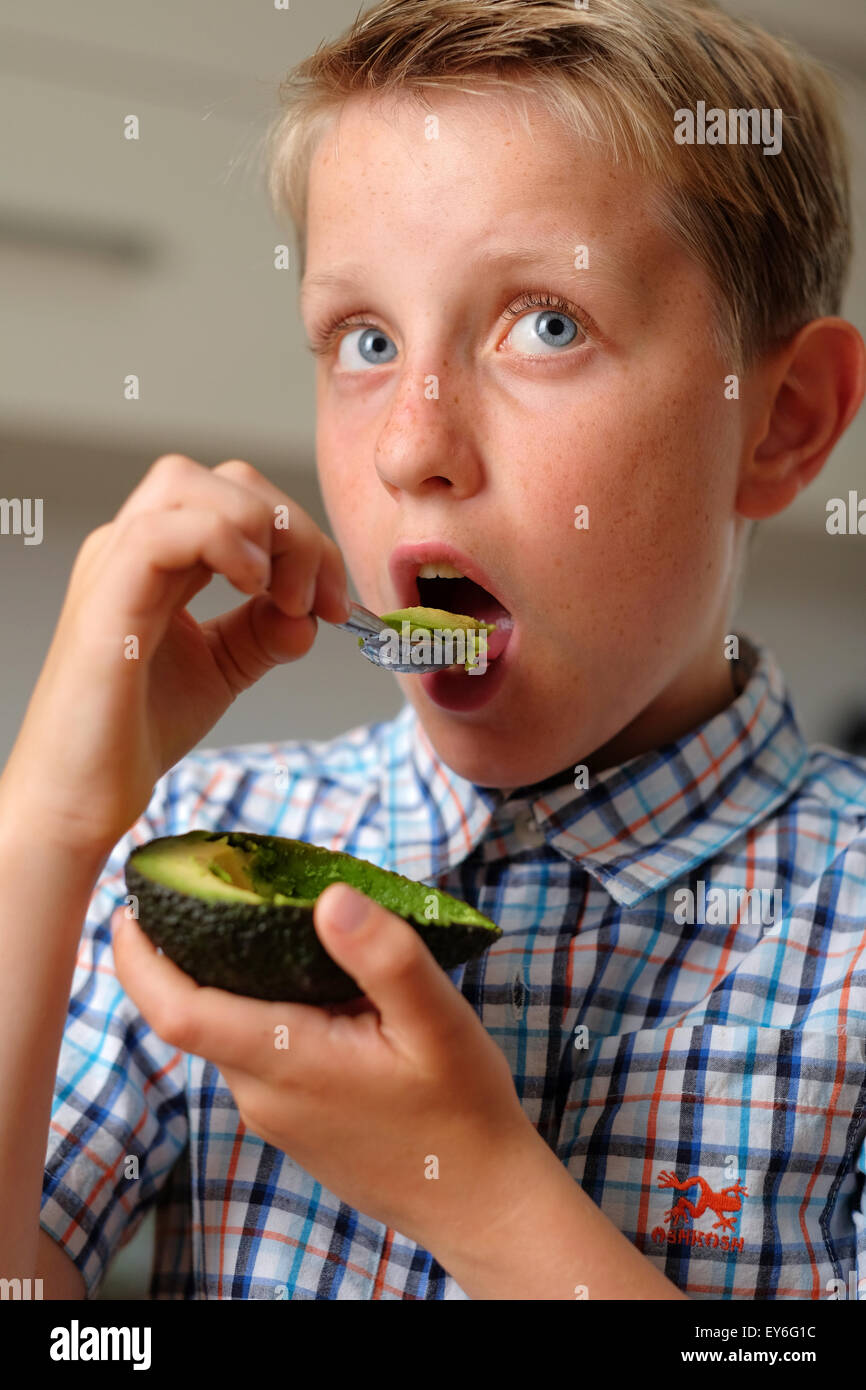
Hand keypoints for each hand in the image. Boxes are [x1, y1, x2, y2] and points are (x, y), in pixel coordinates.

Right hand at [1, 455, 350, 853]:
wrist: (81, 797)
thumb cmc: (135, 733)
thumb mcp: (222, 669)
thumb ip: (264, 631)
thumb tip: (309, 612)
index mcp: (158, 557)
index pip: (239, 497)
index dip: (301, 536)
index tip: (333, 602)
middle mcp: (129, 546)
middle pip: (225, 481)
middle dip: (292, 527)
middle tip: (318, 599)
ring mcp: (112, 566)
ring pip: (190, 485)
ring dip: (262, 530)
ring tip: (285, 599)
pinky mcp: (105, 601)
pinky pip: (163, 532)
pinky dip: (224, 544)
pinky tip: (253, 592)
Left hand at [111, 882, 534, 1256]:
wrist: (478, 1201)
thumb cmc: (462, 1113)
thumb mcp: (439, 1022)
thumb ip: (384, 957)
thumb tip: (330, 897)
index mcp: (287, 1061)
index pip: (177, 1012)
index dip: (140, 960)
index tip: (132, 909)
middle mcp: (263, 1094)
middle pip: (196, 1014)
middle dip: (188, 952)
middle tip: (216, 886)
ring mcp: (274, 1114)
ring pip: (229, 1033)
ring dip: (234, 982)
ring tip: (274, 924)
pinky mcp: (292, 1122)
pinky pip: (257, 1054)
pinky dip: (263, 1011)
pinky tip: (312, 987)